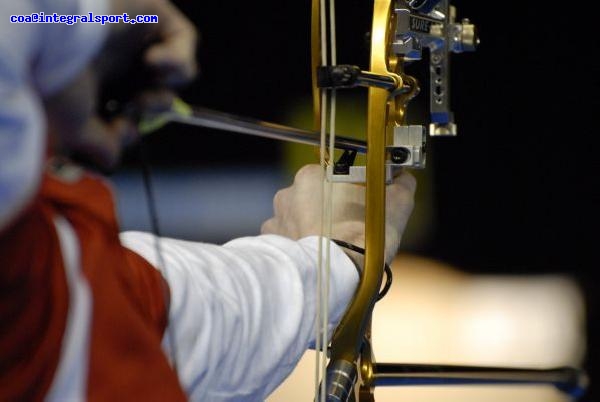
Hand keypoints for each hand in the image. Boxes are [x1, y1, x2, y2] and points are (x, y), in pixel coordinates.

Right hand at [44, 0, 197, 168]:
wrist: (51, 34)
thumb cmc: (55, 76)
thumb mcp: (74, 124)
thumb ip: (98, 142)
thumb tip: (110, 160)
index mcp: (98, 77)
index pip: (131, 107)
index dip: (133, 126)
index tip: (123, 132)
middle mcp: (118, 54)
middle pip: (156, 92)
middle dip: (151, 110)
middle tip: (137, 109)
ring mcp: (137, 33)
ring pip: (174, 73)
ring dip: (165, 92)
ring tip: (146, 94)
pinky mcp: (153, 12)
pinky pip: (185, 39)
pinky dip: (177, 61)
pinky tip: (154, 63)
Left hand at [261, 165, 415, 263]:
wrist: (335, 278)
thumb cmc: (363, 238)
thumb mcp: (394, 206)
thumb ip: (401, 185)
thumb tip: (404, 178)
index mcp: (312, 176)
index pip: (333, 177)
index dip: (350, 192)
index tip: (361, 208)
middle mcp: (288, 194)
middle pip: (313, 197)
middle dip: (328, 210)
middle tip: (348, 229)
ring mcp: (276, 220)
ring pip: (298, 219)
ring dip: (312, 229)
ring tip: (330, 247)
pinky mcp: (271, 245)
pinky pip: (286, 241)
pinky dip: (298, 247)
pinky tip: (314, 257)